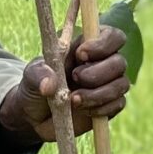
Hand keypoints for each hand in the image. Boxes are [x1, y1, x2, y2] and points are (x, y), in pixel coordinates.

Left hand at [0, 23, 130, 144]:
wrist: (36, 117)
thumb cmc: (37, 86)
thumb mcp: (31, 76)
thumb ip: (38, 74)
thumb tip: (50, 85)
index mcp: (88, 46)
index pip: (112, 36)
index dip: (103, 44)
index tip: (80, 55)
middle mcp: (103, 63)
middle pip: (120, 62)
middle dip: (98, 73)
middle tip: (75, 78)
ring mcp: (109, 85)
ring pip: (121, 84)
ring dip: (98, 94)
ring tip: (73, 100)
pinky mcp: (110, 105)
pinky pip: (118, 104)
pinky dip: (101, 108)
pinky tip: (83, 110)